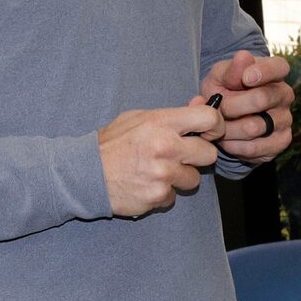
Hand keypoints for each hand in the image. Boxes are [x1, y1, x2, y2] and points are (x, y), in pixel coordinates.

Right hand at [98, 103, 224, 217]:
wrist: (85, 173)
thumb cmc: (113, 144)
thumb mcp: (138, 118)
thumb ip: (171, 114)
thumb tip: (200, 104)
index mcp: (161, 122)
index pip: (209, 118)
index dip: (215, 126)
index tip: (208, 133)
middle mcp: (165, 147)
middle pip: (209, 154)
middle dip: (197, 156)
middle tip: (180, 156)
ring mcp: (163, 174)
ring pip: (193, 179)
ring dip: (179, 177)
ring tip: (157, 172)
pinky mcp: (157, 196)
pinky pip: (173, 196)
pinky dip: (162, 193)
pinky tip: (145, 184)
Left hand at [200, 51, 294, 162]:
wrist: (225, 118)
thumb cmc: (224, 90)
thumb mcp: (220, 76)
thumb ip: (231, 69)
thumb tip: (243, 57)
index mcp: (275, 71)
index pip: (278, 67)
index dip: (263, 73)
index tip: (246, 78)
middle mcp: (285, 94)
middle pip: (261, 99)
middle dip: (231, 106)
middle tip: (218, 108)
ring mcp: (285, 119)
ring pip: (254, 127)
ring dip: (229, 129)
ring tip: (219, 126)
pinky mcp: (281, 141)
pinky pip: (255, 148)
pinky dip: (234, 146)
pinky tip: (227, 140)